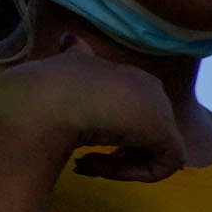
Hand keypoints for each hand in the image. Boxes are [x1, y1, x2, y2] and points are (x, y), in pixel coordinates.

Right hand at [0, 32, 192, 174]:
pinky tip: (103, 166)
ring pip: (150, 149)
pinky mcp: (165, 132)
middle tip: (82, 161)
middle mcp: (146, 88)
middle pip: (140, 131)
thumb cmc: (45, 86)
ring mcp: (158, 109)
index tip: (75, 140)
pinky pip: (166, 164)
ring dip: (118, 164)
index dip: (103, 128)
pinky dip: (133, 173)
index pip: (125, 107)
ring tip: (86, 163)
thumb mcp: (59, 68)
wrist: (47, 98)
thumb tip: (70, 39)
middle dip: (113, 151)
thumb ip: (72, 57)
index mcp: (124, 74)